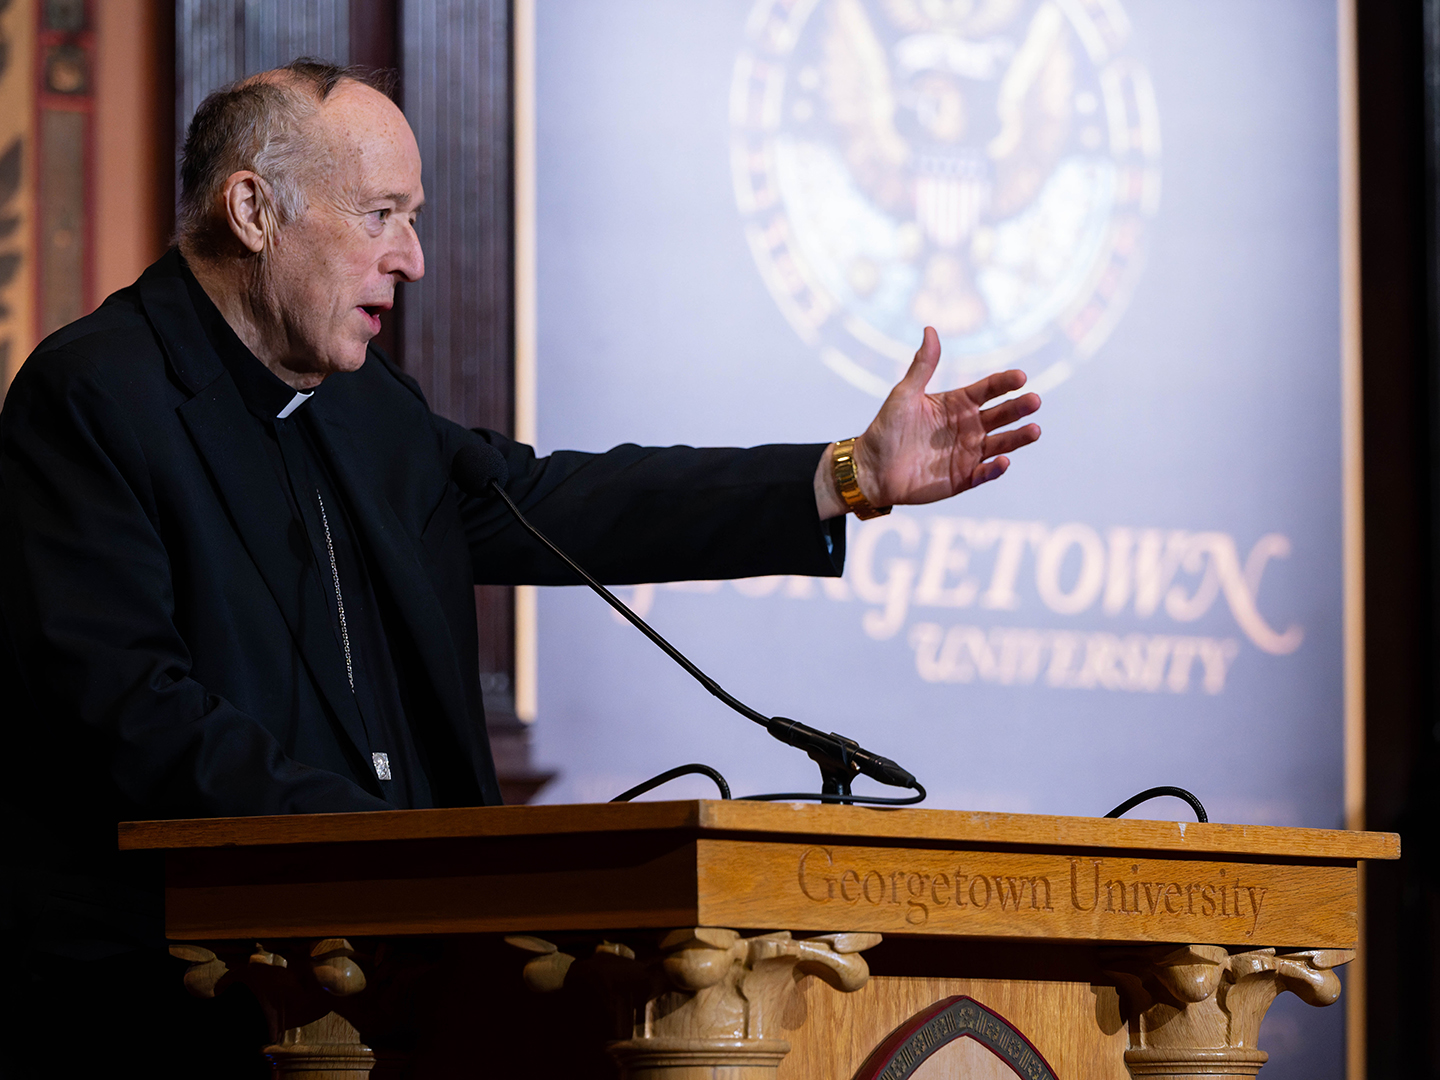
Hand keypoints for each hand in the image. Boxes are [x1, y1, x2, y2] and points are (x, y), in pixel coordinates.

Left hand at [815, 327, 1040, 518]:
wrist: (871, 469)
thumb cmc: (886, 429)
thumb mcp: (904, 394)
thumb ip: (922, 366)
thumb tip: (930, 329)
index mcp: (957, 404)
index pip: (988, 390)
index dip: (1004, 383)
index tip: (1020, 377)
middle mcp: (968, 427)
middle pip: (1001, 415)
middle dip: (1018, 408)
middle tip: (1035, 400)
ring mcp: (967, 454)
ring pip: (1001, 444)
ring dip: (1018, 438)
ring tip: (1035, 430)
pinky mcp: (962, 479)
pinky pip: (984, 474)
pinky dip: (995, 469)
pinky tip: (1004, 462)